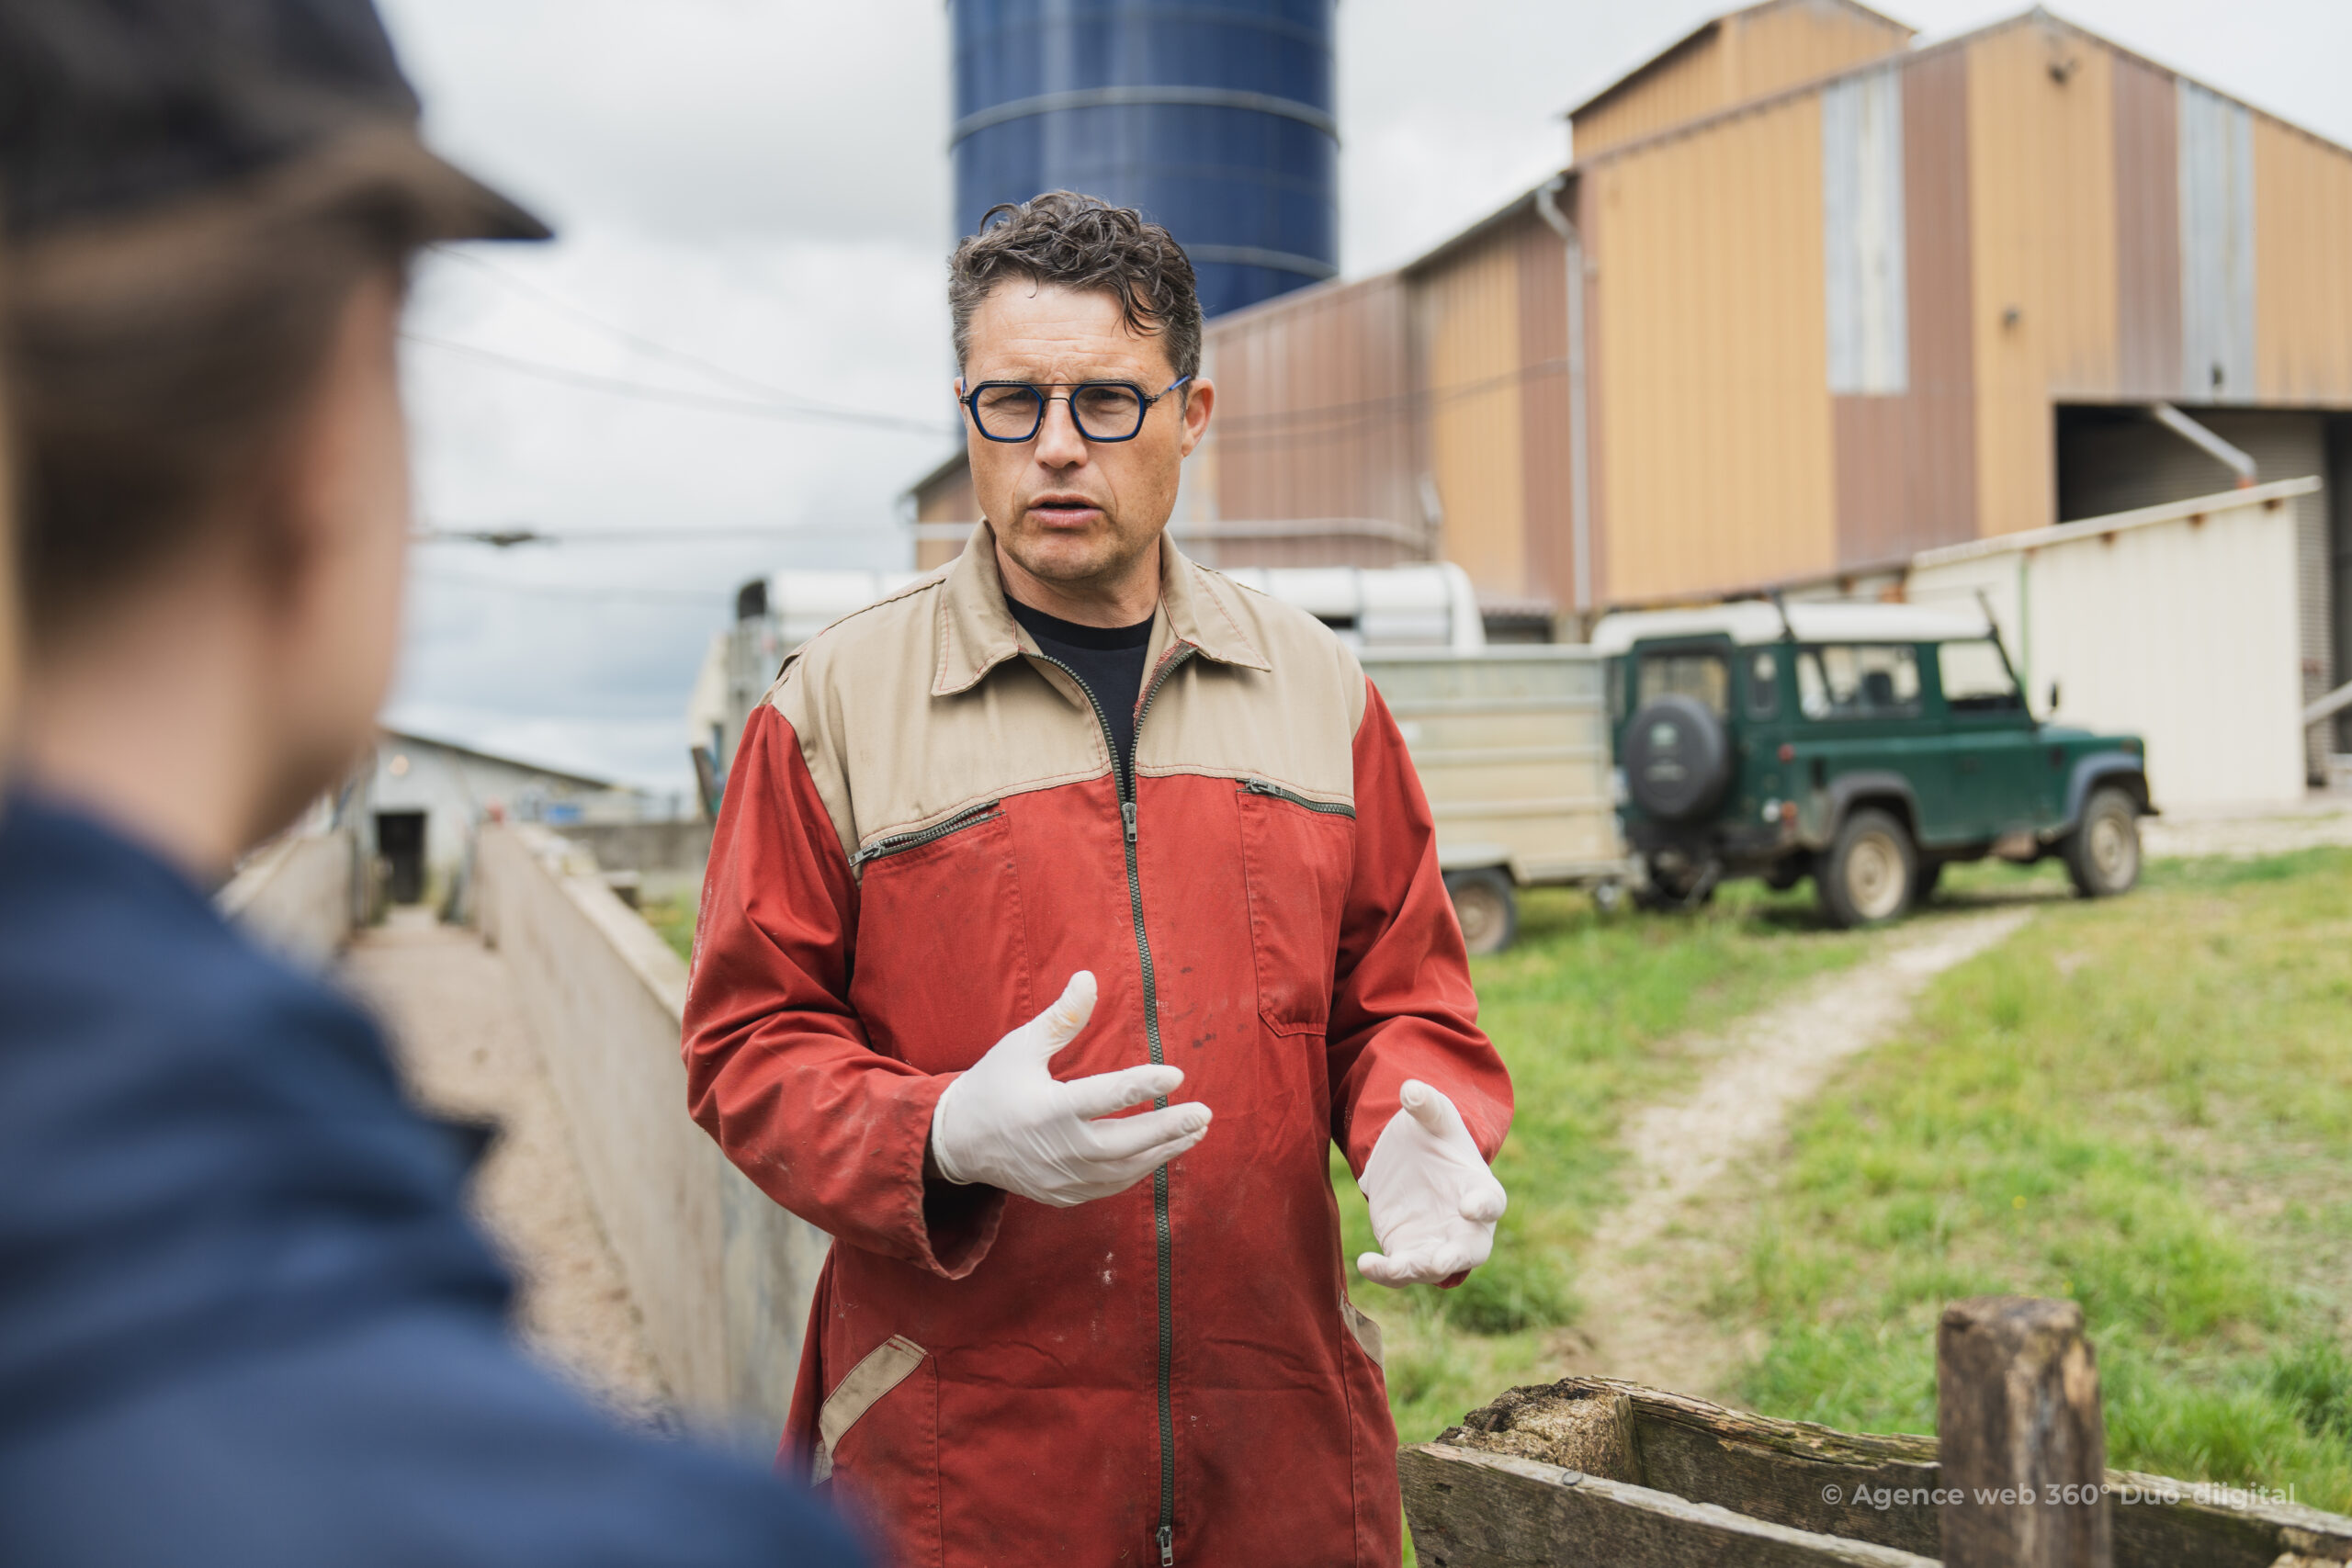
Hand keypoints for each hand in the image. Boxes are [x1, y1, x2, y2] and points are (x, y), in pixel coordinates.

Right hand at [929, 971, 1211, 1207]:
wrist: (958, 1144)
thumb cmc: (992, 1087)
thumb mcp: (1020, 1046)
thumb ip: (1060, 1018)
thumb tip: (1089, 978)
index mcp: (1047, 1109)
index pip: (1105, 1097)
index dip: (1143, 1085)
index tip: (1177, 1074)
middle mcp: (1058, 1149)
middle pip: (1124, 1143)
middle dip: (1167, 1129)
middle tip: (1203, 1113)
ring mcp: (1062, 1178)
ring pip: (1124, 1170)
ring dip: (1163, 1151)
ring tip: (1195, 1131)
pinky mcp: (1064, 1195)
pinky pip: (1111, 1186)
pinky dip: (1139, 1170)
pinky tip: (1162, 1152)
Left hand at [1356, 1080, 1505, 1287]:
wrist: (1413, 1163)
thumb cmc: (1436, 1140)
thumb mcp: (1433, 1118)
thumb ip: (1426, 1105)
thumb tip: (1410, 1089)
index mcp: (1479, 1189)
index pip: (1490, 1202)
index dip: (1483, 1206)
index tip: (1470, 1206)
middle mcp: (1466, 1227)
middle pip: (1471, 1250)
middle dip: (1457, 1257)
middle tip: (1441, 1262)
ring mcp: (1437, 1245)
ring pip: (1432, 1268)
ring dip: (1415, 1270)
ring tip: (1394, 1267)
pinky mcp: (1408, 1253)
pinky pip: (1400, 1271)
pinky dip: (1385, 1273)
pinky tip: (1366, 1264)